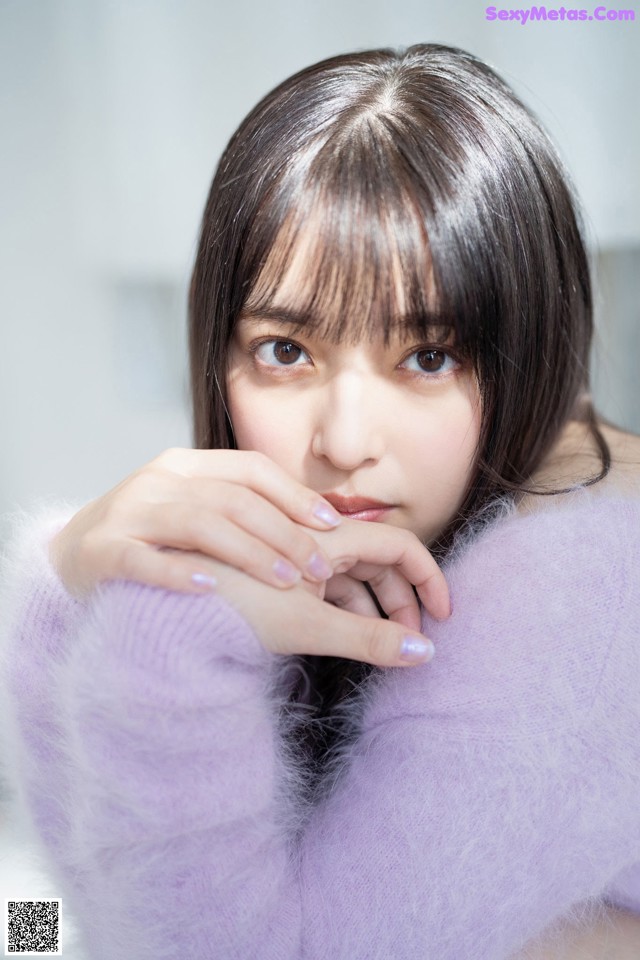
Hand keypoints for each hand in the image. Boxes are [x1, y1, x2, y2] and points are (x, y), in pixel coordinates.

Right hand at [49, 448, 341, 599]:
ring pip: (198, 523)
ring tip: (287, 580)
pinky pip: (143, 559)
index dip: (295, 494)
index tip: (331, 524)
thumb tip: (315, 523)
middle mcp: (157, 480)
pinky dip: (178, 572)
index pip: (250, 469)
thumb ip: (239, 509)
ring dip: (249, 552)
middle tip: (318, 565)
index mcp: (185, 466)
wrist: (66, 557)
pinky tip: (211, 589)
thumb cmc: (148, 539)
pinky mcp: (101, 550)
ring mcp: (127, 513)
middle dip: (283, 531)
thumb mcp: (193, 511)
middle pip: (232, 498)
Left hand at [163, 517, 448, 667]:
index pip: (398, 546)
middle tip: (412, 641)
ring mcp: (294, 556)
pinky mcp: (275, 574)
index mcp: (327, 539)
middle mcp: (314, 539)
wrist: (165, 604)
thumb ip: (369, 640)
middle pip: (379, 560)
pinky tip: (346, 637)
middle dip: (403, 598)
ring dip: (375, 607)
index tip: (444, 615)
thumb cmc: (231, 605)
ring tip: (384, 646)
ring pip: (351, 575)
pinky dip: (344, 609)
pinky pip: (324, 585)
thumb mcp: (307, 628)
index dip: (428, 576)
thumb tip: (425, 653)